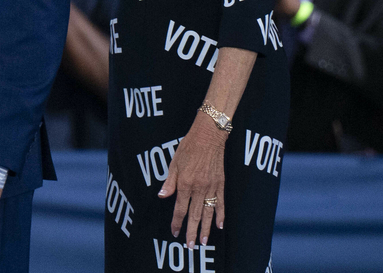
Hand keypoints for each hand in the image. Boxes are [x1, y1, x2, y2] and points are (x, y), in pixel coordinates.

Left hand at [158, 114, 226, 247]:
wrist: (208, 136)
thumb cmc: (188, 147)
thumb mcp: (173, 163)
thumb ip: (169, 182)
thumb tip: (162, 196)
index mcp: (184, 183)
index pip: (179, 208)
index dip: (176, 222)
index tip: (174, 232)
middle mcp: (198, 188)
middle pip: (194, 215)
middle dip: (192, 231)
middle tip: (191, 246)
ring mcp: (211, 187)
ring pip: (208, 212)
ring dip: (206, 228)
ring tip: (204, 242)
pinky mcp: (221, 184)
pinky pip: (221, 203)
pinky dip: (221, 215)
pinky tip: (220, 225)